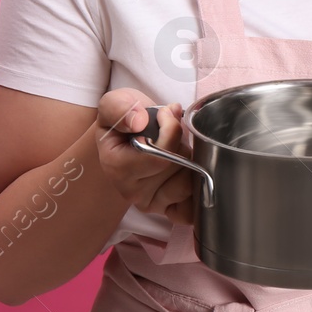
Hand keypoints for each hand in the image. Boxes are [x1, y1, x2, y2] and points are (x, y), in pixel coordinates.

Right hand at [95, 89, 197, 226]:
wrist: (129, 133)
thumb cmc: (124, 119)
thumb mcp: (115, 102)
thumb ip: (120, 108)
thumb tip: (138, 122)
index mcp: (116, 167)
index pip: (159, 156)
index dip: (170, 130)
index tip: (166, 114)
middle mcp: (131, 191)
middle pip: (178, 167)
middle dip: (181, 143)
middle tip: (171, 133)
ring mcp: (150, 203)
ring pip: (189, 182)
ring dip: (190, 160)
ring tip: (176, 149)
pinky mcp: (166, 209)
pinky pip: (190, 209)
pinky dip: (197, 191)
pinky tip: (190, 172)